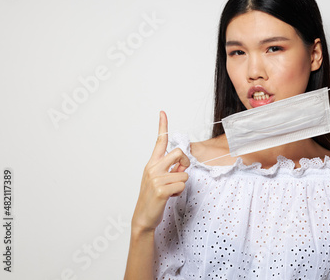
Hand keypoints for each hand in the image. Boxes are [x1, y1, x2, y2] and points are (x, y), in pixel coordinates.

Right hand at [131, 111, 189, 232]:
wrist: (143, 217)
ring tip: (170, 191)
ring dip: (181, 184)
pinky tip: (169, 197)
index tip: (162, 112)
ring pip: (184, 174)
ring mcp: (156, 178)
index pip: (159, 141)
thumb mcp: (160, 180)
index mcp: (152, 163)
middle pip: (179, 153)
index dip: (162, 126)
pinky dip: (179, 193)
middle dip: (185, 163)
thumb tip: (182, 165)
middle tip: (180, 173)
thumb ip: (171, 169)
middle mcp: (152, 168)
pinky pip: (181, 186)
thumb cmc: (153, 198)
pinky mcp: (161, 189)